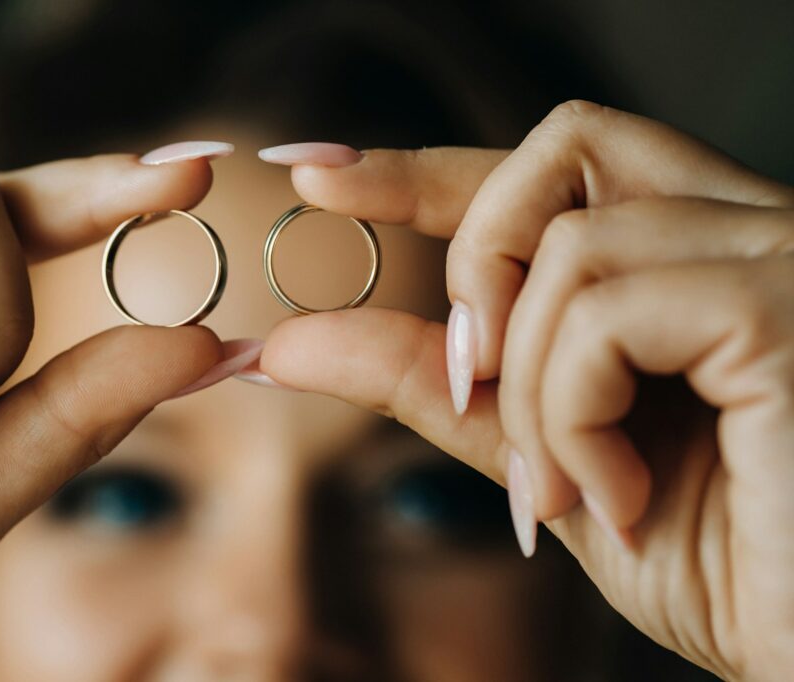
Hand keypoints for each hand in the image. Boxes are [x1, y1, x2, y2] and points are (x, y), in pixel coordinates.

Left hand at [260, 102, 793, 678]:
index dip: (428, 167)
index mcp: (695, 258)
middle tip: (470, 372)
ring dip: (530, 387)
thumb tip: (299, 340)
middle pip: (561, 153)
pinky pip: (603, 316)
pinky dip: (573, 415)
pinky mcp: (782, 306)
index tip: (322, 175)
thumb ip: (435, 383)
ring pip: (567, 250)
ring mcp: (775, 258)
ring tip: (567, 488)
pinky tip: (618, 493)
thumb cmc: (721, 563)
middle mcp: (747, 232)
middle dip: (475, 257)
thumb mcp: (546, 457)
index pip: (553, 168)